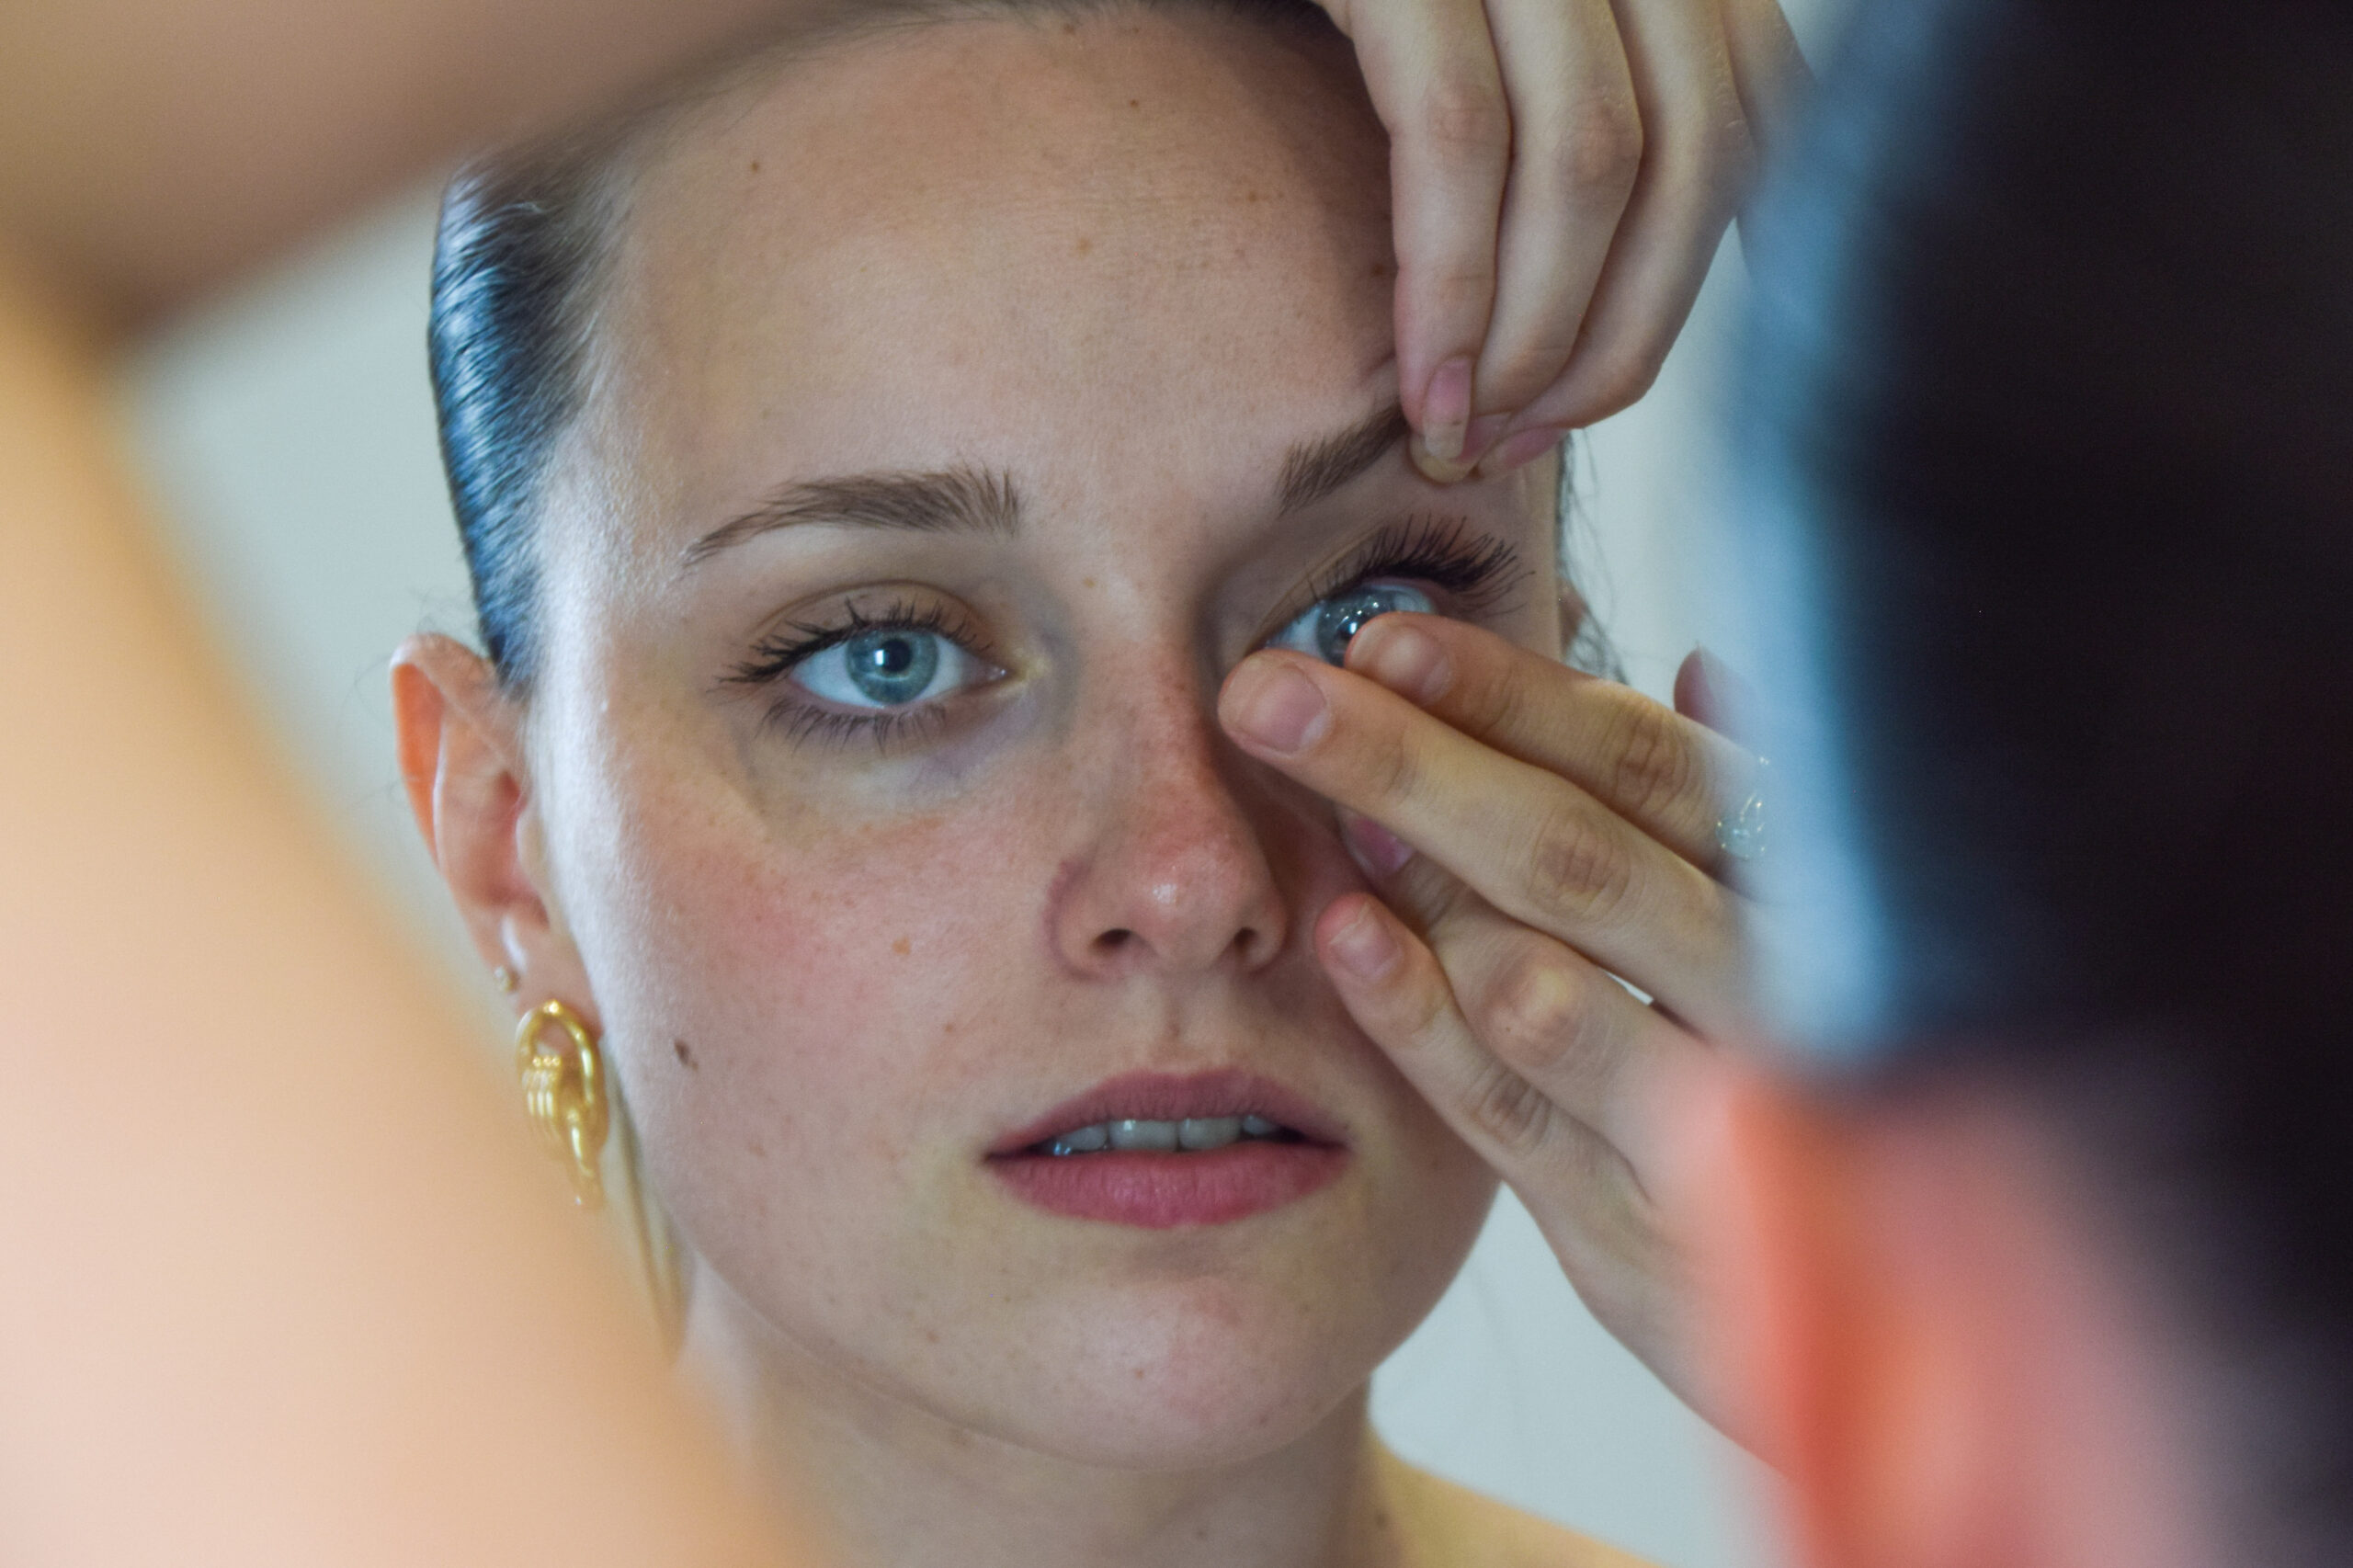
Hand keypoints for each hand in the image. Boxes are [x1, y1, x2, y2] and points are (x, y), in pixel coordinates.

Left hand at [1218, 615, 1762, 1418]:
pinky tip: (1347, 939)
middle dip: (1417, 759)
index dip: (1514, 694)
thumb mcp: (1811, 948)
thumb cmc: (1832, 1096)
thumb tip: (1705, 665)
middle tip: (1276, 689)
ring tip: (1313, 793)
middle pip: (1581, 855)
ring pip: (1548, 982)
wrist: (1894, 1353)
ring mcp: (1719, 1133)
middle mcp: (1785, 1004)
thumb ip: (1746, 819)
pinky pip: (1512, 1117)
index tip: (1385, 634)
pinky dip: (1424, 1023)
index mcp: (1819, 900)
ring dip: (1422, 878)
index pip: (1653, 768)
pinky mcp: (1644, 1242)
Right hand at [1311, 0, 1809, 479]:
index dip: (1704, 280)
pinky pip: (1456, 139)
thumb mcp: (1476, 35)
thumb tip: (1627, 271)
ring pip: (1592, 160)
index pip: (1759, 119)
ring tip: (1466, 429)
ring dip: (1532, 333)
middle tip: (1530, 437)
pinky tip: (1418, 377)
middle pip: (1693, 153)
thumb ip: (1570, 106)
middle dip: (1623, 334)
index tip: (1607, 388)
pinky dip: (1447, 284)